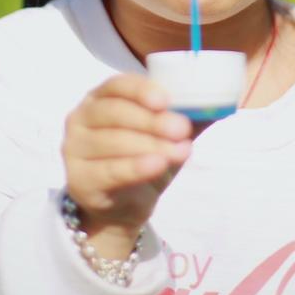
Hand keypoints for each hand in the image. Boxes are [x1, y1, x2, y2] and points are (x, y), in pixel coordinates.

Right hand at [62, 74, 191, 259]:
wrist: (120, 209)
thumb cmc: (142, 161)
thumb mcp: (165, 138)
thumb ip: (185, 119)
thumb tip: (221, 105)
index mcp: (100, 98)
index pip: (117, 85)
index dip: (140, 90)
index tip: (165, 100)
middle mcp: (81, 117)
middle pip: (115, 112)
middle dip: (151, 120)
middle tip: (181, 129)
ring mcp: (74, 148)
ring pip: (113, 141)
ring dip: (149, 144)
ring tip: (179, 151)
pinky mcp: (78, 178)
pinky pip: (109, 170)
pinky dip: (134, 167)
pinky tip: (157, 164)